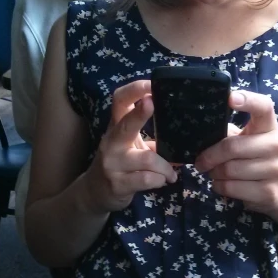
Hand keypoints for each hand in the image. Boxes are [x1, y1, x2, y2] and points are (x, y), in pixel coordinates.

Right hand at [84, 80, 176, 212]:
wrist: (95, 193)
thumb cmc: (119, 164)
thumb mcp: (130, 145)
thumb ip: (149, 135)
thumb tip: (182, 129)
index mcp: (116, 127)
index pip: (120, 101)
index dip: (135, 89)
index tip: (152, 84)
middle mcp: (111, 142)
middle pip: (126, 124)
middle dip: (140, 112)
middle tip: (153, 102)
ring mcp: (112, 163)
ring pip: (147, 159)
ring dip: (165, 167)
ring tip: (171, 173)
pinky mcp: (118, 184)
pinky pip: (147, 179)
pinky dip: (160, 180)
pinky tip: (163, 181)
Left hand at [194, 91, 277, 213]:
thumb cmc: (254, 158)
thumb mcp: (246, 140)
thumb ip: (228, 134)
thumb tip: (200, 131)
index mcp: (269, 126)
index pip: (264, 107)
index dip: (248, 100)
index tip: (231, 98)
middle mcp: (277, 145)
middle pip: (232, 147)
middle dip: (210, 156)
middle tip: (201, 161)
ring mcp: (275, 169)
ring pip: (229, 170)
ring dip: (214, 173)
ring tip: (215, 172)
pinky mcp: (268, 192)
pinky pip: (231, 188)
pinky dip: (219, 187)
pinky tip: (223, 184)